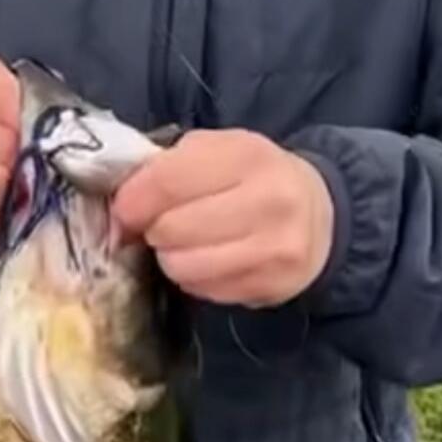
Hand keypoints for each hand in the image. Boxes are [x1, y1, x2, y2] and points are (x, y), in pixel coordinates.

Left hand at [111, 129, 333, 306]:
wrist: (320, 212)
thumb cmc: (254, 175)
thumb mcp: (218, 150)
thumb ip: (168, 168)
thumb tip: (121, 211)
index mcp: (247, 155)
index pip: (168, 181)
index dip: (133, 200)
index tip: (125, 208)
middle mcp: (268, 200)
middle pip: (172, 228)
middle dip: (154, 229)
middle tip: (161, 224)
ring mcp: (275, 248)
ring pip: (184, 266)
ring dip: (171, 257)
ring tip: (184, 243)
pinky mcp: (273, 286)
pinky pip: (205, 291)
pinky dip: (194, 278)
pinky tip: (208, 260)